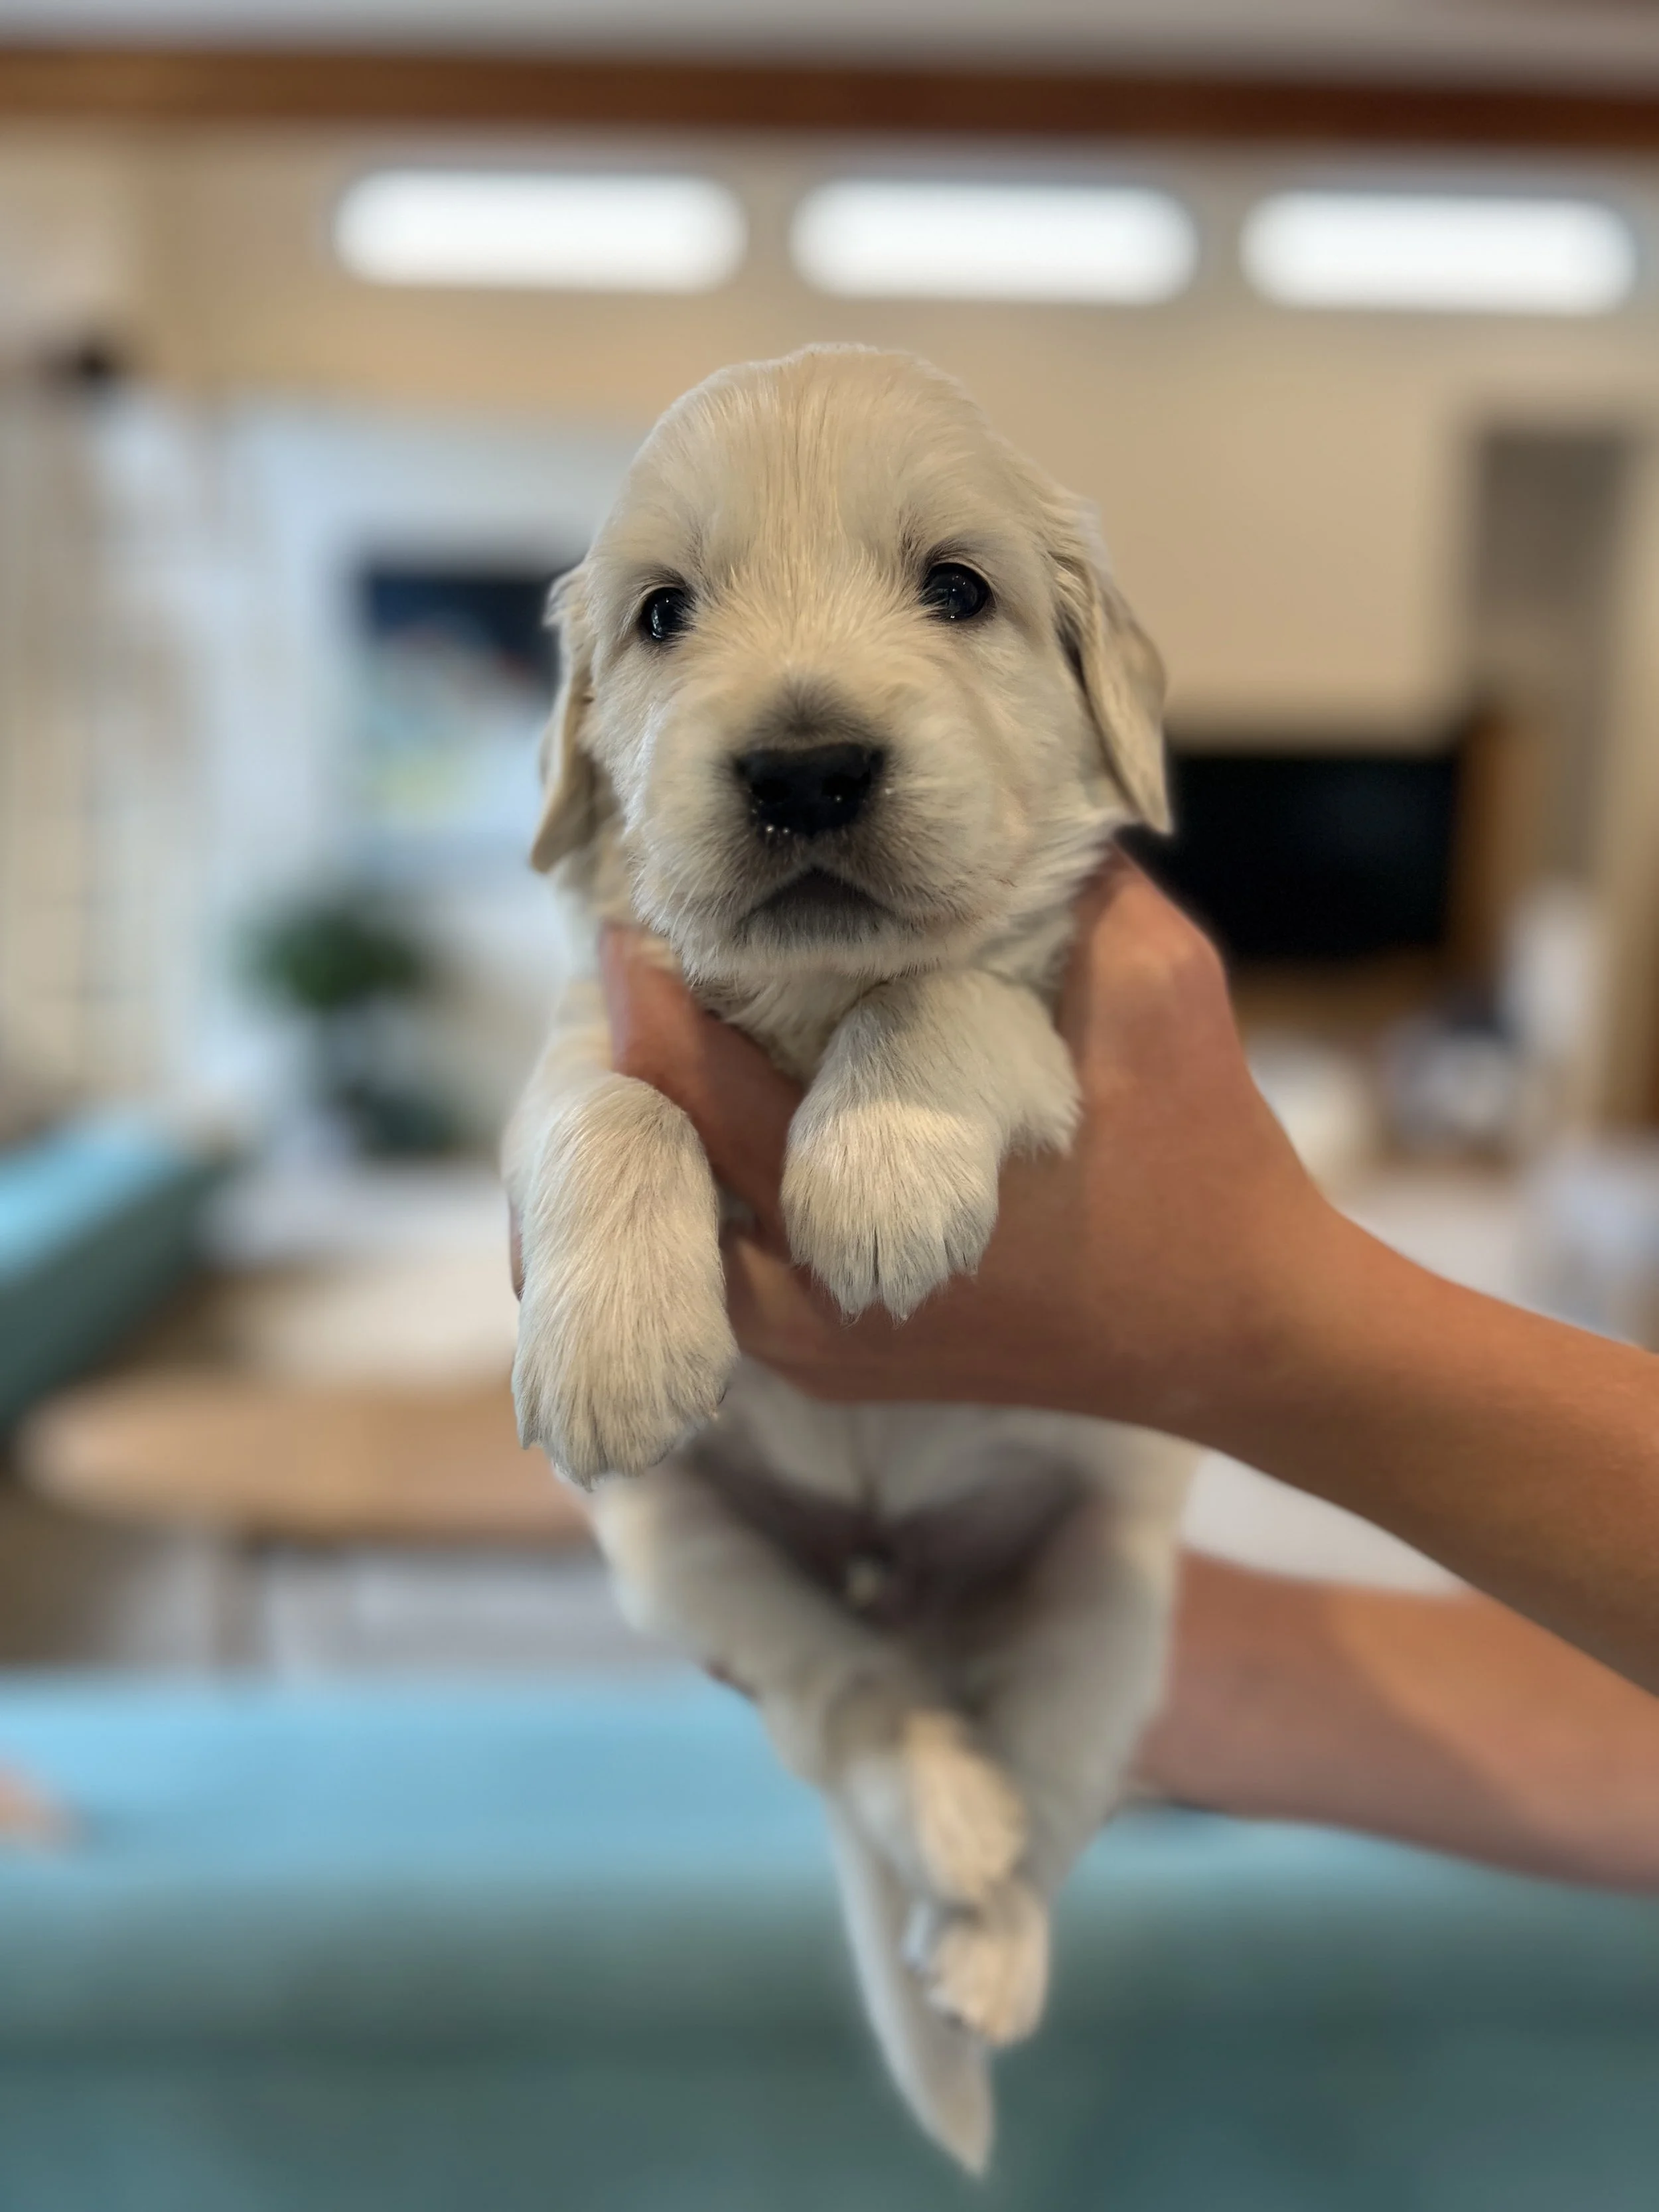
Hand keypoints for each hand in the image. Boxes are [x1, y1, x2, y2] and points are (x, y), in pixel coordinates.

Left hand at [599, 858, 1334, 1437]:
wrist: (1237, 1333)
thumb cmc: (1204, 1167)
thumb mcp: (1161, 995)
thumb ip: (1071, 889)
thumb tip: (994, 794)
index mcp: (866, 1217)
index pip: (688, 1083)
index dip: (644, 982)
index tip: (632, 896)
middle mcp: (805, 1308)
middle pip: (659, 1148)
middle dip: (644, 1038)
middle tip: (639, 931)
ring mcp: (806, 1349)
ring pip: (680, 1207)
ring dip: (672, 1109)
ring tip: (674, 1003)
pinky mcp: (823, 1359)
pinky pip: (724, 1251)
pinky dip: (714, 1171)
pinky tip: (731, 1090)